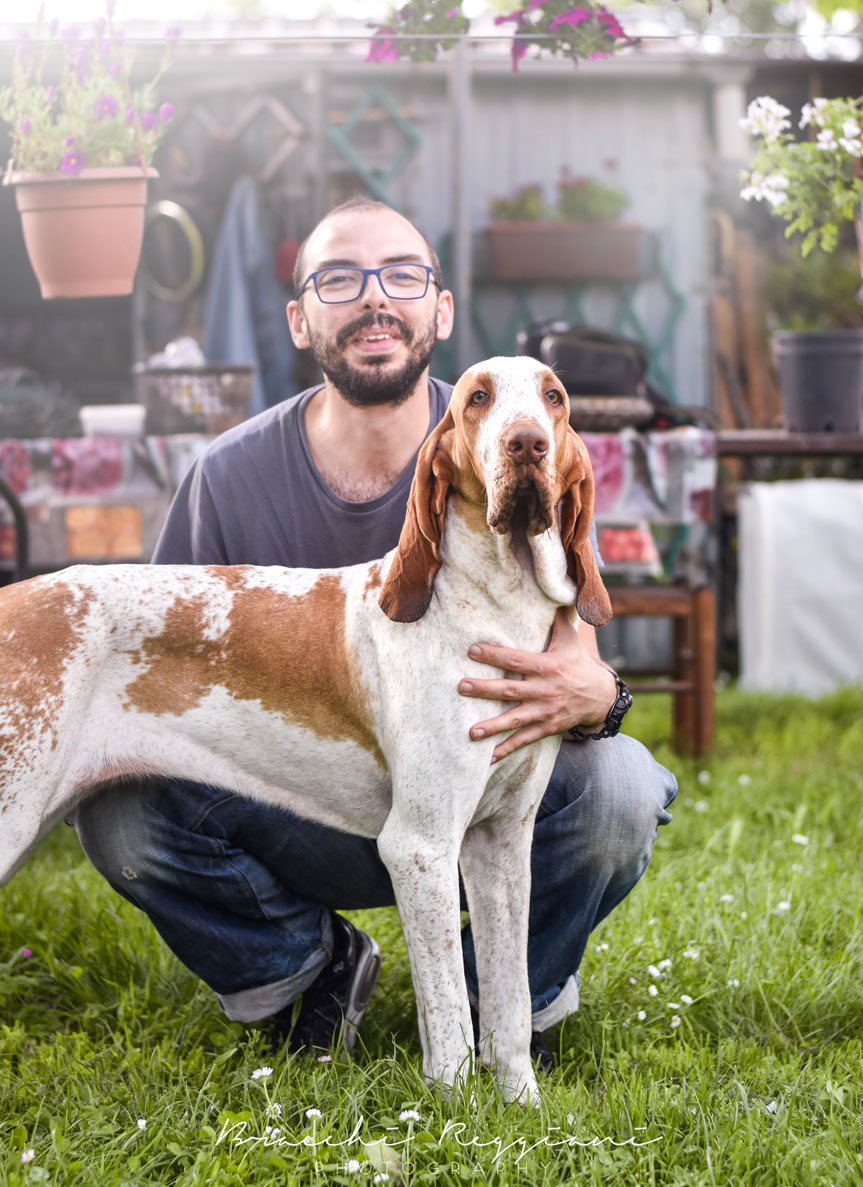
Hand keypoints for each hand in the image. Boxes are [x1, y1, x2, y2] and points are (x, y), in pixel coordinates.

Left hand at [458, 608, 618, 761]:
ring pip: (515, 720)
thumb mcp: (570, 641)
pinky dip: (507, 749)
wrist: (601, 697)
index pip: (516, 659)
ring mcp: (546, 711)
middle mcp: (545, 690)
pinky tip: (487, 757)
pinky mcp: (547, 728)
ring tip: (471, 732)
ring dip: (493, 726)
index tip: (472, 650)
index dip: (495, 654)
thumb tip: (554, 590)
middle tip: (461, 687)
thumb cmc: (578, 664)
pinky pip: (525, 740)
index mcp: (547, 666)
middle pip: (511, 690)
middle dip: (485, 690)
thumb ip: (556, 619)